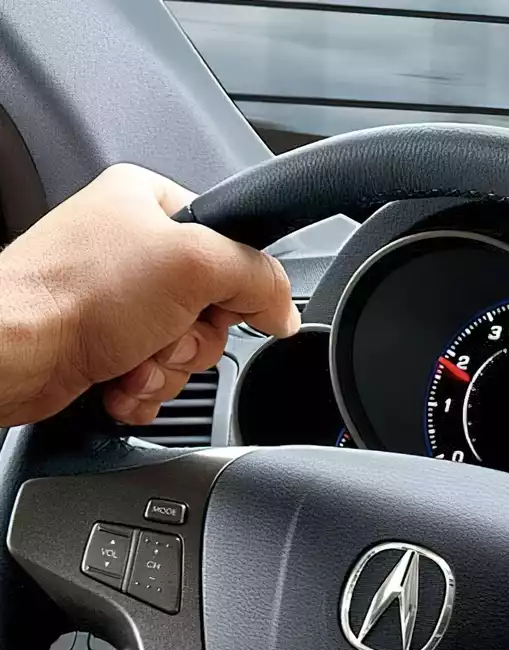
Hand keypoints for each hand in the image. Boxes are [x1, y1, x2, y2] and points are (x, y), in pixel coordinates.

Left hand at [0, 163, 296, 428]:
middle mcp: (129, 246)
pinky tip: (119, 380)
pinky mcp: (100, 342)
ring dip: (167, 369)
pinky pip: (155, 375)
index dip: (234, 285)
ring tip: (131, 359)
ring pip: (186, 347)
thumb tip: (282, 311)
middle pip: (213, 307)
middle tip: (162, 333)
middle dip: (192, 338)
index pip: (231, 244)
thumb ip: (260, 278)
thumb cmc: (72, 295)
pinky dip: (144, 388)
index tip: (218, 303)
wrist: (13, 350)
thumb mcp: (195, 264)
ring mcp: (113, 298)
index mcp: (147, 202)